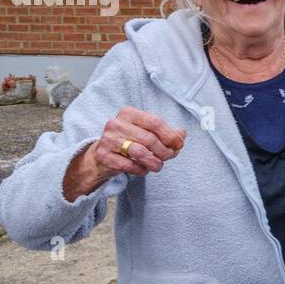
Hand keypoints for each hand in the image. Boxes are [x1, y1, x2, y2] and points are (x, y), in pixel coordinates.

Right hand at [63, 106, 186, 200]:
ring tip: (158, 165)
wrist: (102, 155)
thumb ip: (166, 132)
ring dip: (154, 162)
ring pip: (140, 152)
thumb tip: (182, 134)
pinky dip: (141, 170)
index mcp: (129, 113)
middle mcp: (116, 124)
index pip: (155, 122)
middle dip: (164, 151)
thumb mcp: (146, 132)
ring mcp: (108, 140)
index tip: (179, 144)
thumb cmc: (129, 141)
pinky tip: (143, 169)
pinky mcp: (104, 156)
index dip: (170, 135)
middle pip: (149, 139)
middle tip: (169, 157)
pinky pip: (129, 165)